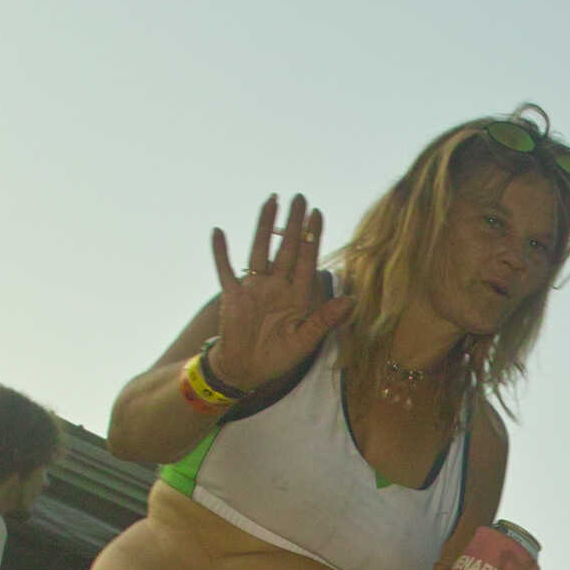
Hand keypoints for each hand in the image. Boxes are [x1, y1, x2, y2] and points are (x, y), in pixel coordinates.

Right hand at [207, 193, 351, 391]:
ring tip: (271, 201)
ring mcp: (254, 288)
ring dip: (265, 226)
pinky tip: (218, 232)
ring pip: (260, 250)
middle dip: (293, 223)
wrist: (247, 371)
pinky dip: (221, 253)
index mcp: (297, 295)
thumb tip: (352, 300)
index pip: (307, 260)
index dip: (312, 237)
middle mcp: (277, 286)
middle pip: (287, 248)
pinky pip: (225, 270)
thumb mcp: (305, 340)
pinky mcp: (233, 296)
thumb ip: (325, 320)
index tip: (317, 214)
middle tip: (300, 197)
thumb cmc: (278, 357)